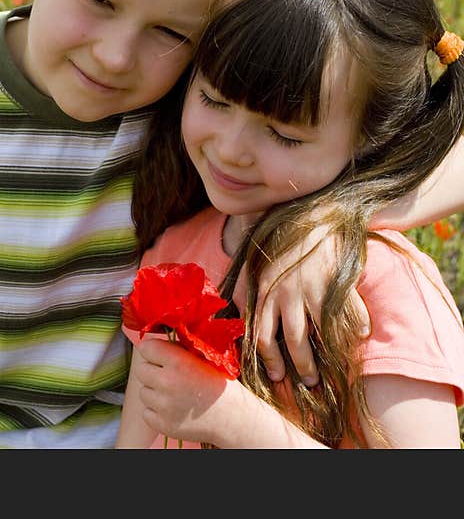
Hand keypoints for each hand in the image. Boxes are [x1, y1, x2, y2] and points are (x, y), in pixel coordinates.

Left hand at [133, 338, 237, 444]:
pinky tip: (174, 408)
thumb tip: (153, 341)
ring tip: (175, 394)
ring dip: (155, 392)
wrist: (234, 417)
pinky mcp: (163, 425)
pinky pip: (146, 412)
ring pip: (143, 392)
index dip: (154, 351)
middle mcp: (168, 383)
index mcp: (179, 362)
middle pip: (141, 370)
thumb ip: (178, 348)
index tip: (161, 356)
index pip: (146, 348)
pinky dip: (156, 411)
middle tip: (170, 376)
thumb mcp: (204, 357)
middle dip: (153, 371)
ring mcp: (164, 406)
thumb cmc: (219, 383)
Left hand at [254, 226, 370, 385]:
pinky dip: (355, 327)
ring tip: (327, 374)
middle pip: (290, 339)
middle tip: (308, 383)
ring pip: (314, 334)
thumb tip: (237, 313)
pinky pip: (346, 313)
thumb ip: (249, 290)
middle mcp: (285, 293)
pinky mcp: (332, 281)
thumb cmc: (285, 244)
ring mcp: (309, 288)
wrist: (312, 216)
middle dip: (299, 366)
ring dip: (321, 358)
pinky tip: (361, 337)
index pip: (261, 334)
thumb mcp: (259, 266)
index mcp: (265, 291)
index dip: (269, 359)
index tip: (277, 375)